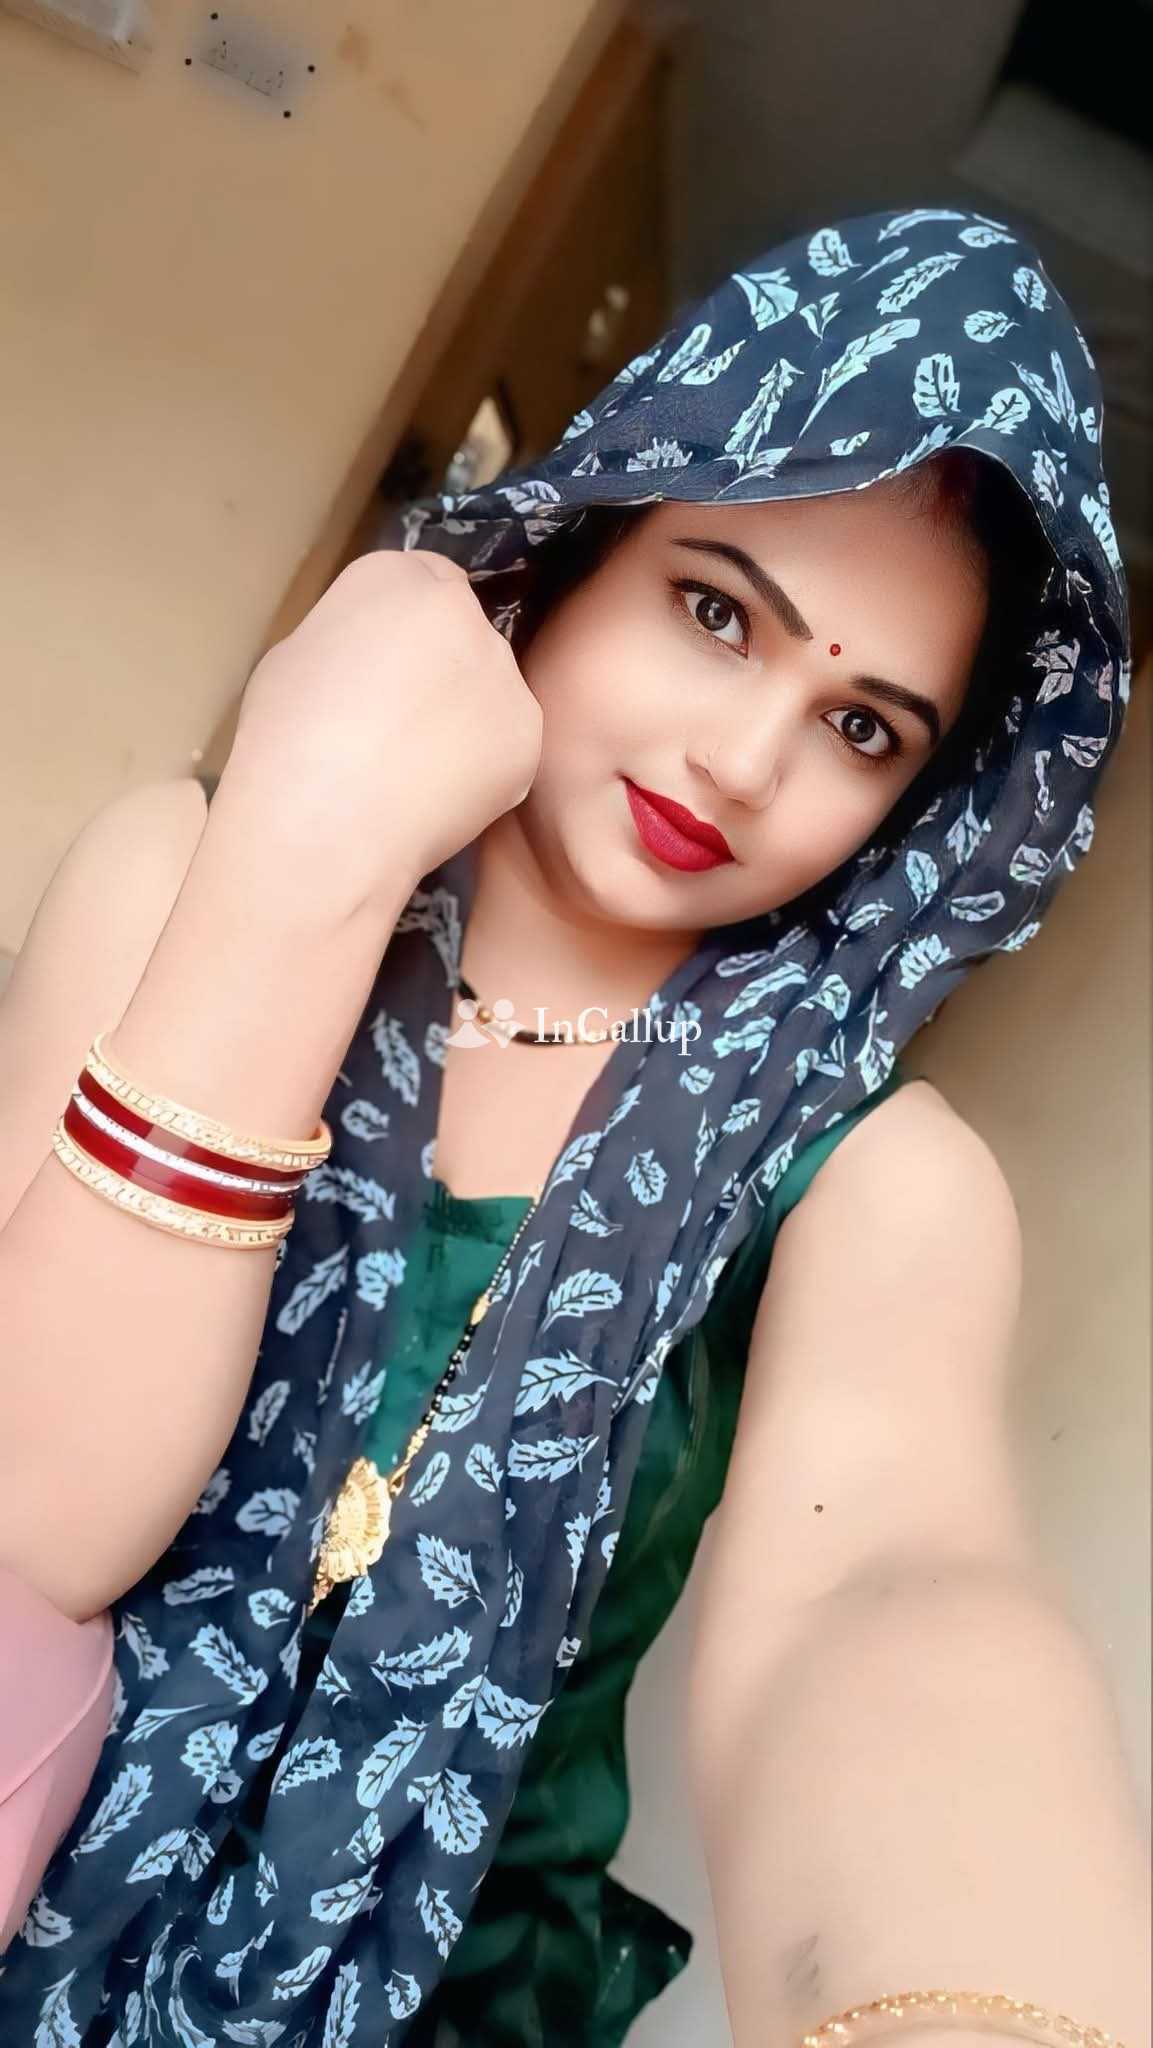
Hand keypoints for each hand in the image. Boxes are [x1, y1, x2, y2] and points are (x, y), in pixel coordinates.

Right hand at [221, 550, 543, 908]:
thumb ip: (353, 639)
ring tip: (420, 771)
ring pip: (492, 689)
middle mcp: (460, 609)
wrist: (325, 820)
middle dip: (446, 669)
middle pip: (465, 632)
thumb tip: (373, 660)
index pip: (428, 581)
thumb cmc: (286, 740)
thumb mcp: (297, 656)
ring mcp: (502, 669)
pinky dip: (486, 769)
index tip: (396, 668)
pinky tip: (443, 796)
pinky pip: (509, 745)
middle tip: (406, 725)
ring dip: (469, 718)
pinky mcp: (527, 730)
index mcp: (395, 576)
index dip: (413, 629)